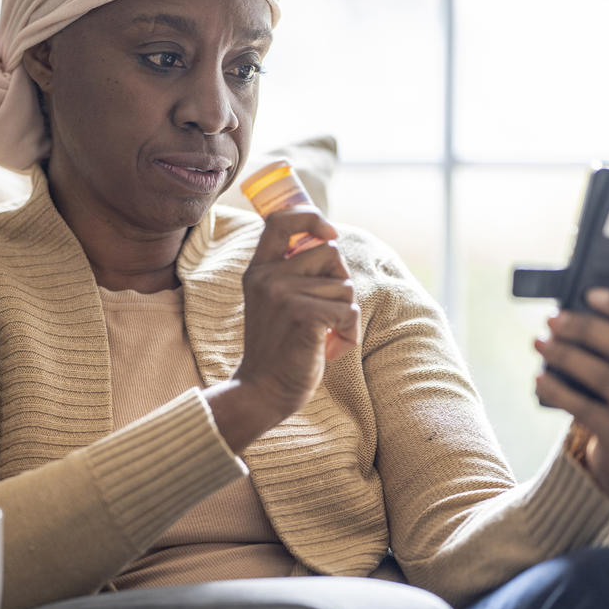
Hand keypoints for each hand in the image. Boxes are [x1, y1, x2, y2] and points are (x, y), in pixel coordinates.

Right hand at [234, 207, 359, 418]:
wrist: (262, 391)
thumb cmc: (279, 347)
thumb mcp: (275, 301)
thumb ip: (292, 273)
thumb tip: (331, 241)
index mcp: (259, 270)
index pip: (281, 220)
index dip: (311, 218)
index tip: (329, 234)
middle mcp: (268, 277)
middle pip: (331, 253)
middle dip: (340, 282)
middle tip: (326, 312)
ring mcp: (284, 295)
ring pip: (344, 287)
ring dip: (345, 314)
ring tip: (323, 335)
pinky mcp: (304, 315)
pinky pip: (349, 312)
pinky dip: (349, 333)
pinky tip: (330, 348)